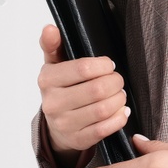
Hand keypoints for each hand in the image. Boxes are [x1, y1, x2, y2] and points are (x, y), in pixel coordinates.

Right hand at [37, 24, 127, 167]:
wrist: (56, 124)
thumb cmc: (61, 88)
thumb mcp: (54, 64)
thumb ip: (52, 44)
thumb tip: (50, 28)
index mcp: (47, 80)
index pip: (83, 69)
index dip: (103, 65)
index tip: (108, 65)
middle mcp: (52, 103)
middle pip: (97, 89)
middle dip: (115, 82)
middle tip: (117, 80)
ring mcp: (65, 124)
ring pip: (103, 109)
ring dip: (119, 99)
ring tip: (119, 94)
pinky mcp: (78, 139)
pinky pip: (105, 129)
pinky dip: (119, 118)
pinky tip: (120, 111)